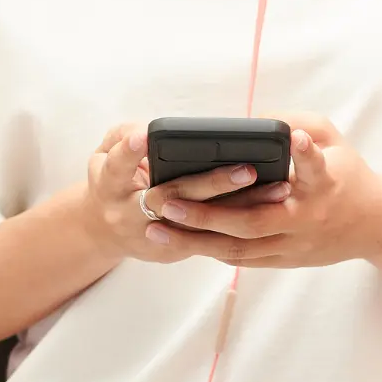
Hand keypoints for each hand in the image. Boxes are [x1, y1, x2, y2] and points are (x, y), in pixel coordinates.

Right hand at [84, 123, 289, 263]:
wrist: (107, 230)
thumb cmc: (113, 179)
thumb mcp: (104, 155)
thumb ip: (124, 138)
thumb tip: (151, 130)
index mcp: (109, 186)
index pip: (117, 167)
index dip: (130, 153)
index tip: (145, 135)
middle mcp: (130, 215)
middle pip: (171, 199)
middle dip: (210, 184)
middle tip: (247, 169)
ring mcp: (155, 236)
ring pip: (202, 224)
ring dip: (241, 206)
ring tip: (278, 188)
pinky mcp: (174, 250)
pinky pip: (212, 237)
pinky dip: (242, 220)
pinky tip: (272, 205)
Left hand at [142, 115, 381, 267]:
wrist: (375, 225)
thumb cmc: (348, 175)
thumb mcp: (335, 141)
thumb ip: (301, 123)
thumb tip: (258, 120)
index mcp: (324, 185)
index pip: (315, 170)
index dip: (305, 155)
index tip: (295, 138)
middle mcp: (307, 219)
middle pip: (253, 223)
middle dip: (206, 215)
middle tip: (168, 202)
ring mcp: (294, 245)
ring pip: (239, 249)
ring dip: (195, 240)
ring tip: (157, 227)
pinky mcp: (286, 260)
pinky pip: (242, 259)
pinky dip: (210, 248)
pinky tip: (179, 238)